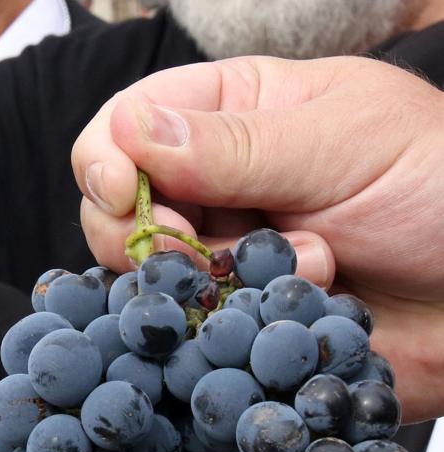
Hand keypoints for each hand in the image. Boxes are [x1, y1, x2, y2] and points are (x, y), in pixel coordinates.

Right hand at [70, 55, 443, 422]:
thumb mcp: (344, 144)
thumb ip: (232, 145)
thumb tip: (126, 129)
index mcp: (233, 114)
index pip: (122, 126)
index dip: (107, 161)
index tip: (124, 194)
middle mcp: (214, 186)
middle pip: (114, 211)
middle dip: (153, 236)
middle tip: (206, 250)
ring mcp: (223, 257)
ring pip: (149, 280)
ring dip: (217, 283)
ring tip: (313, 268)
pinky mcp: (236, 323)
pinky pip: (189, 337)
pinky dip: (226, 334)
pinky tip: (291, 315)